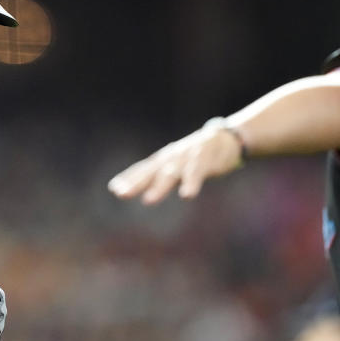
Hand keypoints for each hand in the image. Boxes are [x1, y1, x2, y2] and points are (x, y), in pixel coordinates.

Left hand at [107, 118, 244, 203]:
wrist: (225, 139)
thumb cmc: (193, 155)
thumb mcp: (172, 164)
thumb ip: (152, 175)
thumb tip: (123, 187)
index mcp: (163, 160)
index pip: (142, 169)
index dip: (129, 178)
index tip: (114, 189)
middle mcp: (171, 158)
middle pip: (151, 172)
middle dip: (136, 183)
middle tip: (121, 194)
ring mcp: (186, 159)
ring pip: (171, 174)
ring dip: (159, 187)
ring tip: (148, 201)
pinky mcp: (204, 161)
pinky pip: (197, 173)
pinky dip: (191, 183)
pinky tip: (186, 195)